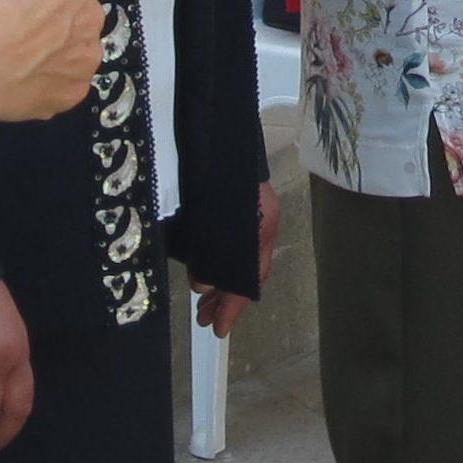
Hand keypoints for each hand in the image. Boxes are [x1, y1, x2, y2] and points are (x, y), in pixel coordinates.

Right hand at [0, 0, 100, 123]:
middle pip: (78, 7)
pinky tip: (23, 77)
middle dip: (55, 12)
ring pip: (77, 45)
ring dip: (57, 47)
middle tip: (23, 23)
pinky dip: (50, 79)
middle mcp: (88, 14)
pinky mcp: (74, 91)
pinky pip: (67, 79)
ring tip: (22, 55)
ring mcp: (85, 56)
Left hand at [192, 180, 283, 336]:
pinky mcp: (231, 205)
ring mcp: (248, 214)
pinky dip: (217, 260)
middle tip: (204, 320)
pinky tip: (202, 270)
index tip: (218, 330)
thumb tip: (204, 283)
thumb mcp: (216, 218)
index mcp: (261, 226)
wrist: (219, 132)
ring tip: (201, 303)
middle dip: (224, 298)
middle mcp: (259, 223)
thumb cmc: (218, 173)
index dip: (234, 306)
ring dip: (218, 281)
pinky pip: (229, 242)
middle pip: (244, 271)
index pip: (250, 277)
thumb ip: (211, 251)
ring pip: (236, 258)